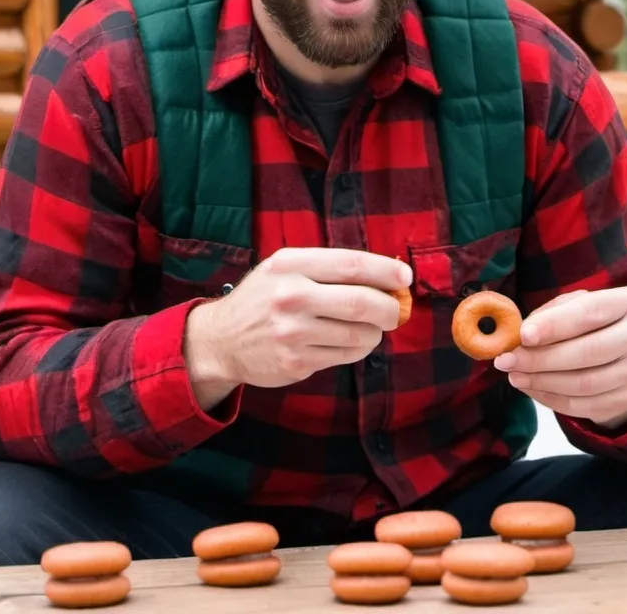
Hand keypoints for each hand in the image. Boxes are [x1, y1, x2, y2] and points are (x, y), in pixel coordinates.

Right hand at [184, 247, 410, 408]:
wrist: (220, 339)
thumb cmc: (264, 297)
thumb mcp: (286, 268)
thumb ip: (329, 268)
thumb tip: (387, 275)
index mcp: (291, 265)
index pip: (351, 264)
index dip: (386, 270)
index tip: (405, 277)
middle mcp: (290, 296)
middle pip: (361, 302)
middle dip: (390, 307)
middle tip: (397, 310)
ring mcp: (291, 333)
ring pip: (358, 334)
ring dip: (376, 332)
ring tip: (372, 327)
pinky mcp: (294, 362)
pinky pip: (345, 357)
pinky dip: (358, 350)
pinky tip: (352, 342)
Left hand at [493, 287, 626, 429]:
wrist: (623, 354)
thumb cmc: (590, 323)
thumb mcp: (574, 306)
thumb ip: (550, 315)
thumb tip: (521, 336)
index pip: (590, 312)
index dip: (555, 324)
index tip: (523, 335)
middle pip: (589, 351)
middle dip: (542, 358)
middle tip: (508, 360)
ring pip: (585, 383)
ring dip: (543, 381)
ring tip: (514, 376)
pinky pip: (585, 405)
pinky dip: (552, 399)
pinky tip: (532, 388)